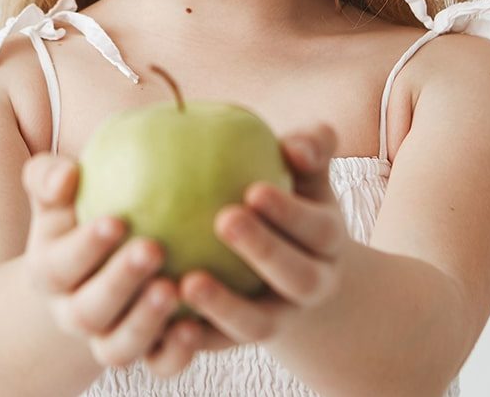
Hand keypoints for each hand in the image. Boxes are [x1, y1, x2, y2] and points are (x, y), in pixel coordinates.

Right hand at [20, 153, 204, 377]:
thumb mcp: (58, 192)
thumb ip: (50, 177)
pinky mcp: (146, 354)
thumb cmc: (81, 211)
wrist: (98, 266)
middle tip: (153, 249)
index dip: (84, 248)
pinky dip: (175, 353)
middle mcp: (74, 314)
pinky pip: (158, 364)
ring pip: (119, 348)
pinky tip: (197, 326)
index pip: (59, 265)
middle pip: (88, 311)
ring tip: (173, 290)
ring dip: (145, 322)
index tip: (116, 221)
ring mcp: (108, 339)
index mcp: (49, 273)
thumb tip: (67, 174)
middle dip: (119, 282)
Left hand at [176, 123, 349, 351]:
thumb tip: (296, 144)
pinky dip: (193, 338)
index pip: (317, 229)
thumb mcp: (305, 173)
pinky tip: (162, 316)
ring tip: (186, 283)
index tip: (253, 189)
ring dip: (225, 307)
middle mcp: (312, 286)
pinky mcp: (240, 341)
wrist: (287, 267)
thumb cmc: (288, 198)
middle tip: (223, 219)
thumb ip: (309, 149)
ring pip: (258, 324)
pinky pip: (218, 346)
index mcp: (327, 242)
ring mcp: (279, 319)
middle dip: (264, 250)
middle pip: (298, 278)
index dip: (290, 213)